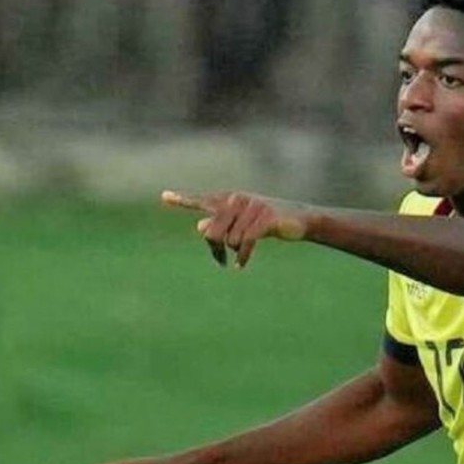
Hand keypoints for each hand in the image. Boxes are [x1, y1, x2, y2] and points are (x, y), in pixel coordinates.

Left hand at [161, 190, 310, 268]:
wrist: (299, 219)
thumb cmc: (268, 221)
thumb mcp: (242, 224)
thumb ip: (221, 224)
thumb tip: (199, 227)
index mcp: (228, 198)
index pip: (202, 201)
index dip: (182, 199)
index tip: (164, 197)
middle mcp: (237, 199)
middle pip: (212, 232)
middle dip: (215, 250)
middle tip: (220, 260)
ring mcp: (251, 207)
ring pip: (230, 240)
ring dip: (235, 252)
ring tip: (242, 254)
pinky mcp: (264, 218)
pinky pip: (245, 242)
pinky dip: (243, 256)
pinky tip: (240, 266)